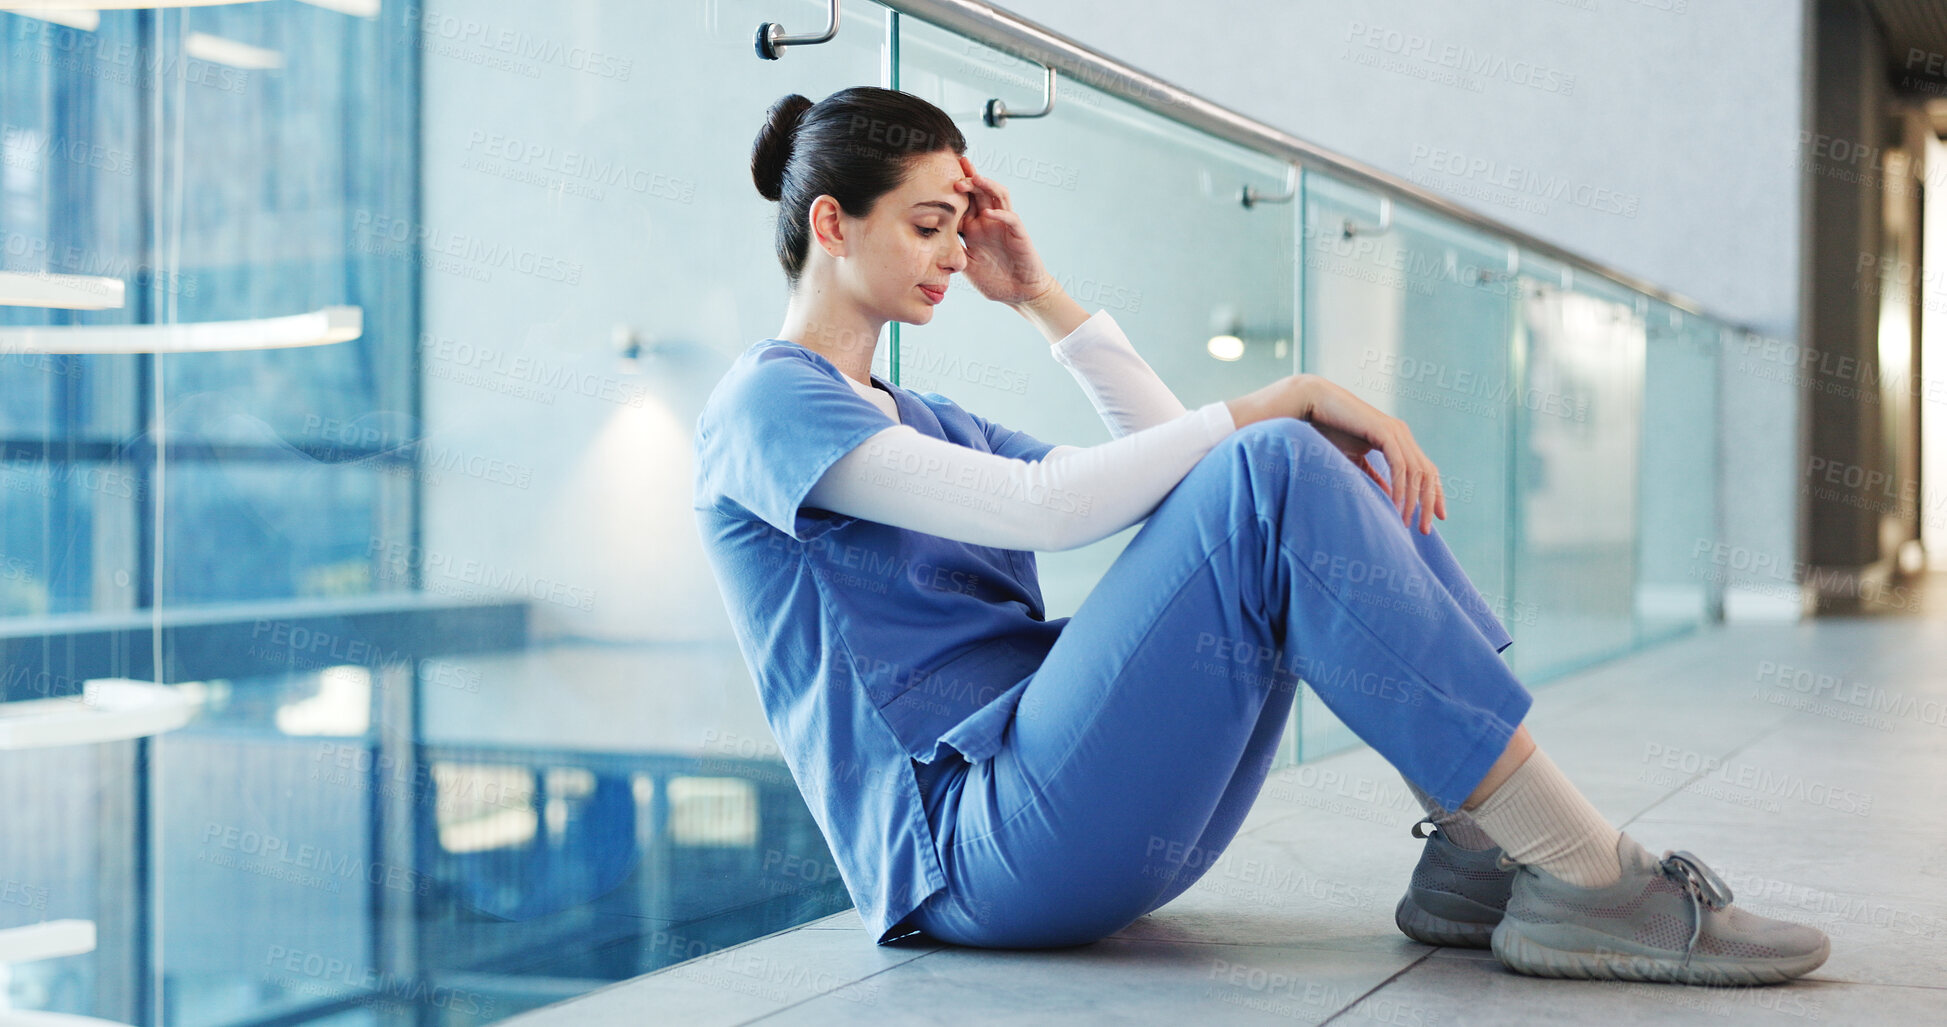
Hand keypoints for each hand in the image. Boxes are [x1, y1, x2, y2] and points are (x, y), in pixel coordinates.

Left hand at [951, 155, 1055, 304]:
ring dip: (986, 186)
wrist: (1019, 294)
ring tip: (972, 179)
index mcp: (974, 228)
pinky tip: (988, 213)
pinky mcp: (1018, 234)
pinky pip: (1011, 219)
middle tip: (953, 165)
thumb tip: (928, 242)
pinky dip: (1000, 214)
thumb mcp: (966, 265)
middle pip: (979, 192)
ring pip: (997, 196)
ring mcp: (1004, 225)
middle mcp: (989, 221)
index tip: (936, 176)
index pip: (962, 203)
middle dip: (968, 177)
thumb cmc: (994, 280)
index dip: (951, 190)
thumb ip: (952, 251)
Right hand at [1296, 375, 1446, 533]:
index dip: (1435, 493)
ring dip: (1413, 501)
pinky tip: (1395, 506)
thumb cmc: (1330, 430)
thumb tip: (1388, 494)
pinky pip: (1399, 465)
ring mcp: (1395, 432)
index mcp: (1399, 439)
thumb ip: (1374, 475)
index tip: (1439, 517)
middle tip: (1424, 529)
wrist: (1314, 405)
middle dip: (1429, 503)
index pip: (1427, 470)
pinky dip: (1400, 488)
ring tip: (1406, 523)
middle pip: (1428, 473)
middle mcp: (1402, 434)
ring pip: (1416, 472)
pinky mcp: (1384, 432)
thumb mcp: (1356, 458)